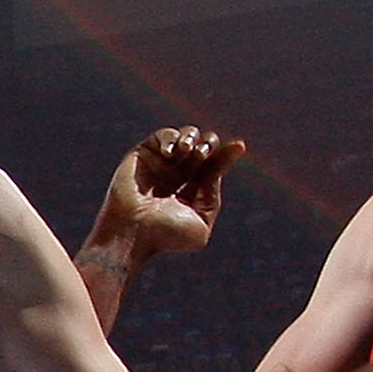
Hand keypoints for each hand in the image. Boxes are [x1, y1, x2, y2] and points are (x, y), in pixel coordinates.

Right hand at [89, 127, 246, 263]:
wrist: (133, 233)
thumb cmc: (165, 236)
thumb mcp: (201, 224)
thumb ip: (212, 198)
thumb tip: (218, 170)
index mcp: (195, 190)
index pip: (215, 165)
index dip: (228, 154)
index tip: (239, 147)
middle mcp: (180, 174)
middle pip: (204, 145)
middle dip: (209, 144)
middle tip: (202, 154)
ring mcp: (162, 163)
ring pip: (186, 135)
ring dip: (192, 138)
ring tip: (187, 151)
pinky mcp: (144, 154)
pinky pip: (163, 135)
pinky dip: (170, 138)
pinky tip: (169, 154)